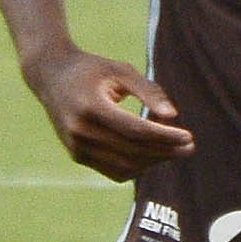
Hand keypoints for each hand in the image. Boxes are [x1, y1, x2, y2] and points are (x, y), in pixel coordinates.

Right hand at [25, 45, 192, 179]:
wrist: (50, 76)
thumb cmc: (92, 69)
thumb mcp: (121, 70)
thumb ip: (148, 91)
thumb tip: (173, 115)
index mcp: (90, 108)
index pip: (134, 131)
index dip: (164, 137)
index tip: (189, 137)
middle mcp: (80, 131)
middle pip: (132, 150)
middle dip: (165, 151)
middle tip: (189, 146)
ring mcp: (76, 146)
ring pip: (125, 165)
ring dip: (154, 161)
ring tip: (175, 149)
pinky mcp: (77, 155)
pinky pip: (113, 171)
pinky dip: (137, 168)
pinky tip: (154, 155)